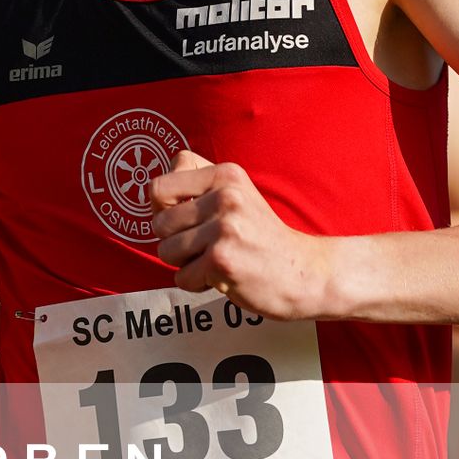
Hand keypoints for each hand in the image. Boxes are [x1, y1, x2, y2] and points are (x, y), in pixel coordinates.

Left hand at [149, 151, 329, 319]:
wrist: (304, 272)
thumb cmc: (261, 236)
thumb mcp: (236, 194)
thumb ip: (196, 184)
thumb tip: (153, 192)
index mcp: (225, 175)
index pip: (158, 188)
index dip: (162, 210)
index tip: (186, 221)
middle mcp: (225, 196)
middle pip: (158, 223)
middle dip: (174, 241)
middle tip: (205, 246)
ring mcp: (224, 228)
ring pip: (166, 251)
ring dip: (185, 264)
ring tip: (214, 260)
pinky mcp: (222, 260)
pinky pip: (182, 277)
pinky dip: (197, 284)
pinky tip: (223, 277)